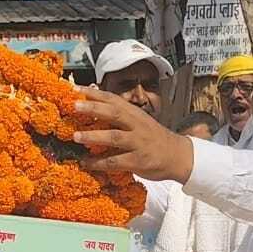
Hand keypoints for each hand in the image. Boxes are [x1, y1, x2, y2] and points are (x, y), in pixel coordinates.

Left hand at [72, 86, 194, 182]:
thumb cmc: (154, 138)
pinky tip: (86, 163)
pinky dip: (99, 163)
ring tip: (76, 136)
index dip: (94, 93)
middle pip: (114, 113)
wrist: (178, 156)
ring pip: (114, 137)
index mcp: (135, 113)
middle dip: (94, 108)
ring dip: (94, 136)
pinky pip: (116, 161)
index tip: (74, 88)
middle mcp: (137, 125)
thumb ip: (120, 115)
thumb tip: (94, 105)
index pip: (113, 99)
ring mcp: (138, 143)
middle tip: (74, 105)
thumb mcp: (139, 121)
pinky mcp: (139, 161)